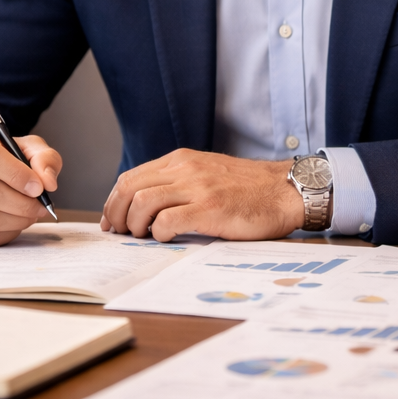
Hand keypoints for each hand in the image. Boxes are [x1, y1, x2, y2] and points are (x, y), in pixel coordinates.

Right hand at [0, 126, 61, 246]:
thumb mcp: (25, 147)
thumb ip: (43, 157)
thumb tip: (47, 182)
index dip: (18, 176)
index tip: (38, 188)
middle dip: (22, 204)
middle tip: (40, 207)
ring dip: (16, 221)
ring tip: (30, 215)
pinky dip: (5, 234)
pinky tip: (13, 224)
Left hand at [100, 149, 303, 240]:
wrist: (285, 191)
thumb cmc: (249, 190)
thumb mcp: (207, 173)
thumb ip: (179, 183)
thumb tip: (144, 207)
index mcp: (181, 160)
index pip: (131, 177)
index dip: (114, 202)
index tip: (112, 221)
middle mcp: (185, 169)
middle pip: (129, 188)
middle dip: (116, 214)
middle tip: (120, 233)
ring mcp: (197, 188)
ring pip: (143, 202)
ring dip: (135, 224)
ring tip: (143, 236)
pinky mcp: (210, 209)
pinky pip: (167, 221)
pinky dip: (159, 233)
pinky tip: (167, 238)